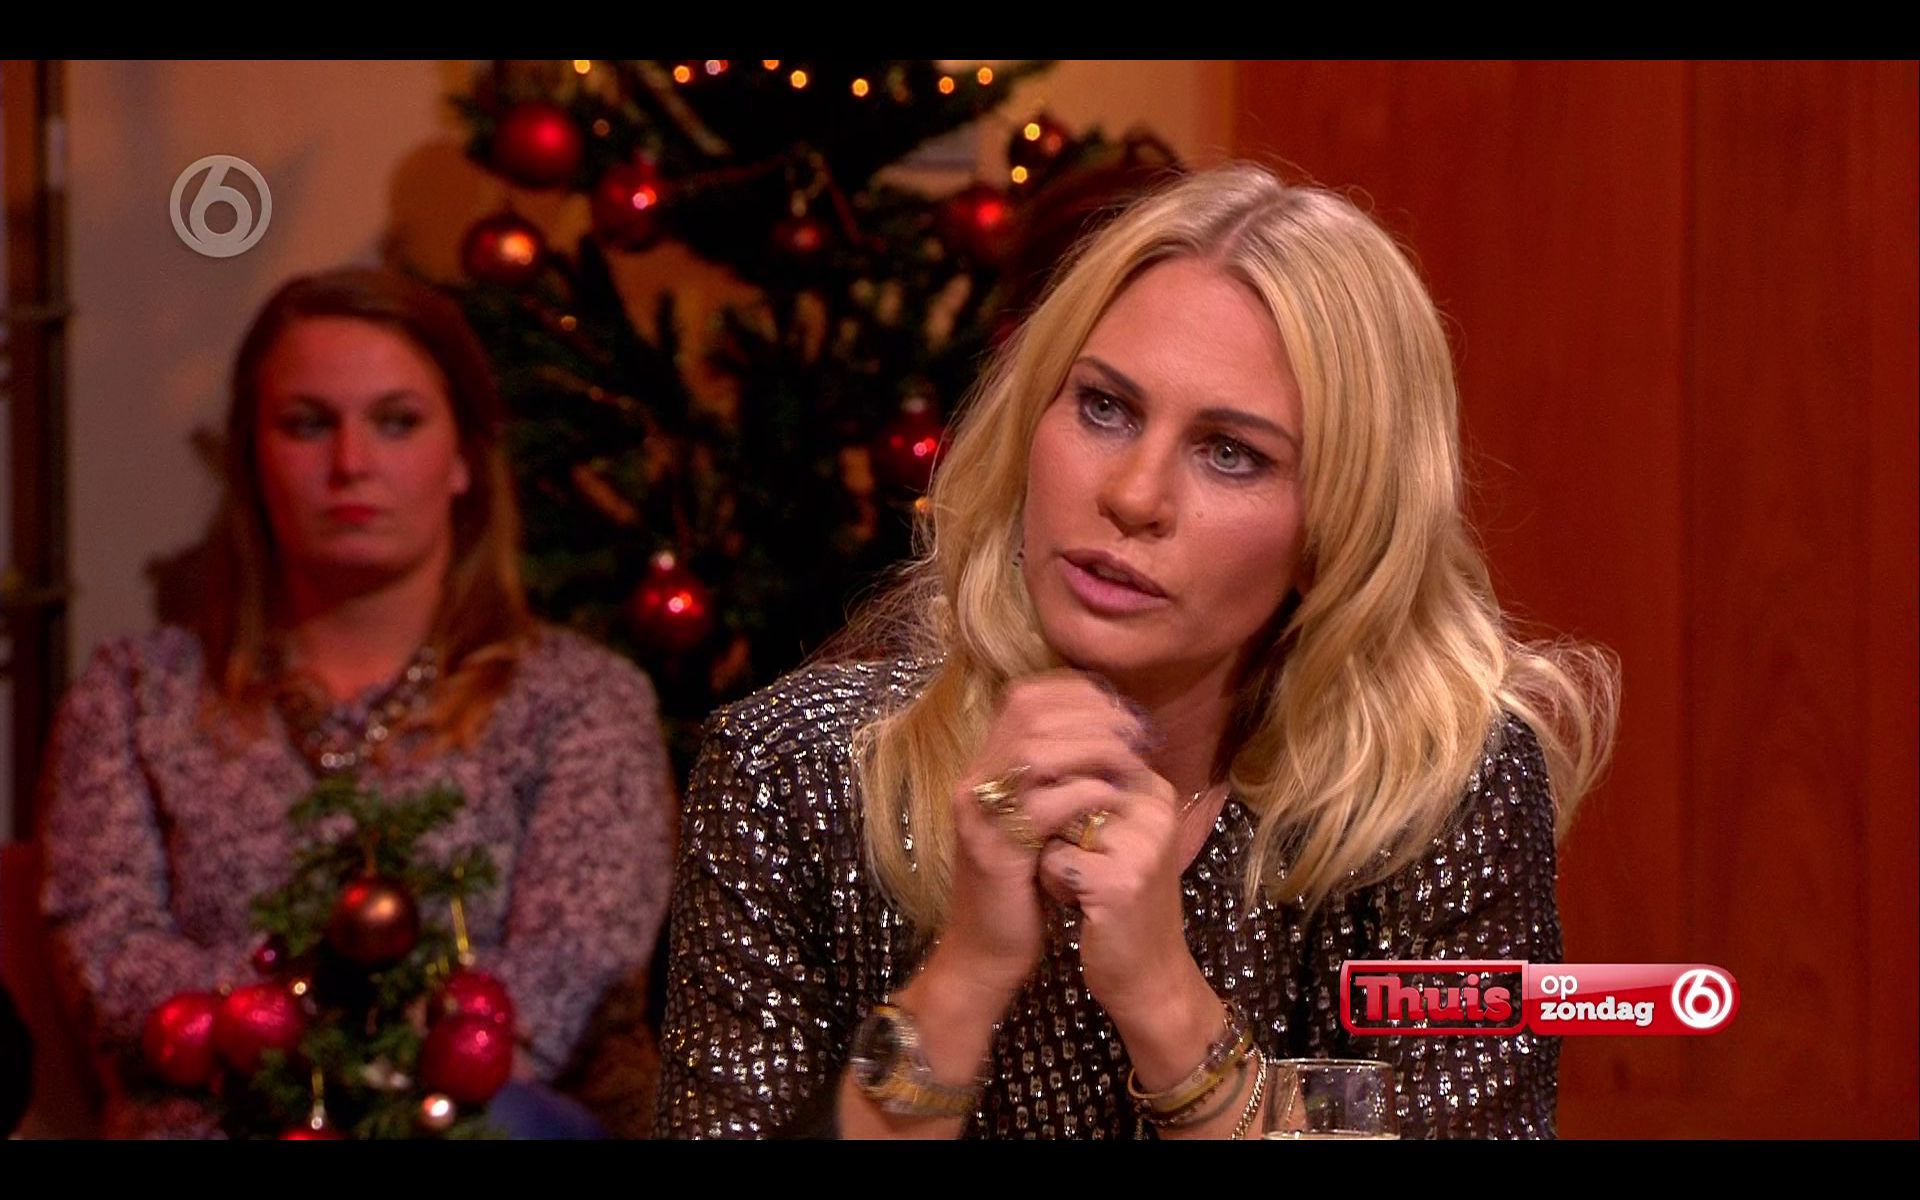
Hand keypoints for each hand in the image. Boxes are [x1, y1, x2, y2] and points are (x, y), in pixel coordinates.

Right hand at [939, 670, 1152, 997]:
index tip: (1119, 707)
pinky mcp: (995, 850)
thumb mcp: (1037, 819)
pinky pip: (1045, 805)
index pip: (1024, 696)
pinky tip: (1112, 799)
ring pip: (1036, 751)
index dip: (1075, 692)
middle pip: (1029, 712)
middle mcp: (974, 781)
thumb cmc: (1023, 884)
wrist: (986, 951)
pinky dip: (1086, 793)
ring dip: (1094, 748)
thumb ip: (1058, 778)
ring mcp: (980, 814)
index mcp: (984, 766)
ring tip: (1129, 760)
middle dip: (1091, 714)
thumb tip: (1112, 734)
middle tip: (1135, 731)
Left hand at [1029, 715, 1195, 1031]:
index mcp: (1154, 790)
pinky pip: (1052, 861)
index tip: (1074, 832)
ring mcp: (1141, 844)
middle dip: (1052, 825)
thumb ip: (1090, 788)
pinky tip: (1079, 905)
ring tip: (1080, 882)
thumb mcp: (1115, 834)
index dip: (1055, 790)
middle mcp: (1154, 808)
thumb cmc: (1119, 898)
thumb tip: (1035, 740)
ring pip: (1053, 822)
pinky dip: (1053, 884)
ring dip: (1050, 853)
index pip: (1083, 754)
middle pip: (1064, 786)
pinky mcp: (1121, 881)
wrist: (1149, 974)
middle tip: (1079, 863)